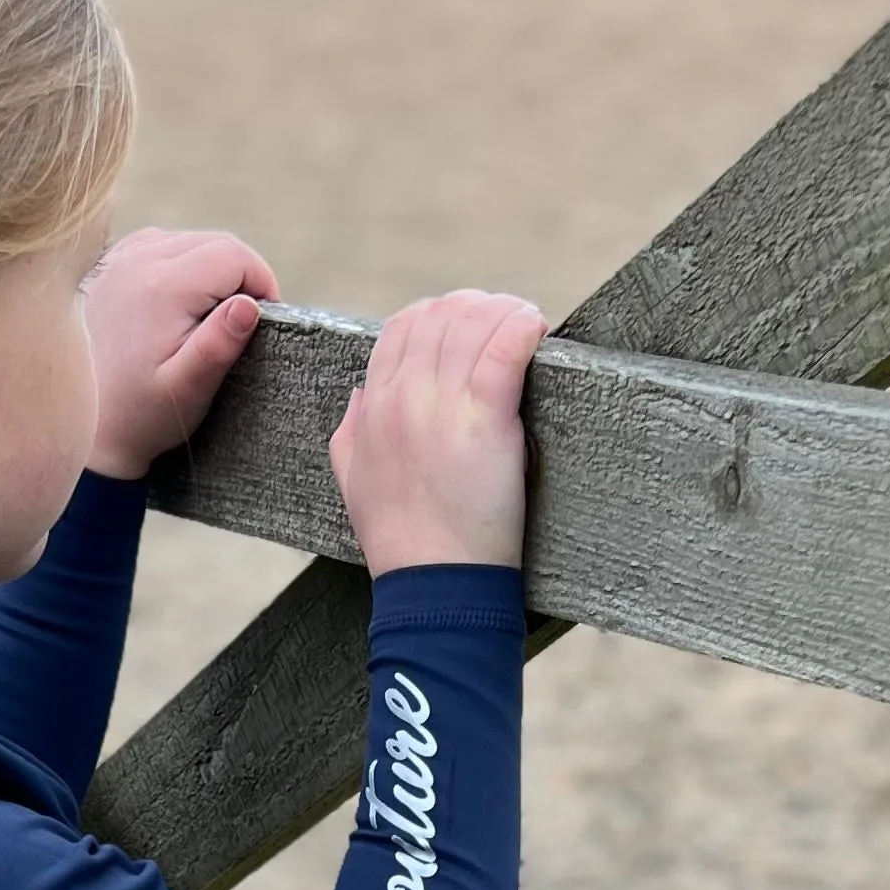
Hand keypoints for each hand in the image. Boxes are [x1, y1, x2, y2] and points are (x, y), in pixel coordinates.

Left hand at [83, 226, 279, 479]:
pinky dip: (179, 264)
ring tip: (210, 315)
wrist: (87, 429)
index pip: (235, 256)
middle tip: (242, 320)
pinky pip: (157, 245)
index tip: (264, 319)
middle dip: (241, 275)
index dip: (262, 282)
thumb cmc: (142, 415)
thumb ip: (219, 345)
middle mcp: (137, 261)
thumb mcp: (187, 389)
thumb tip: (248, 304)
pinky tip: (179, 301)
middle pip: (214, 242)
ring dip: (210, 269)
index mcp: (162, 287)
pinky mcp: (106, 268)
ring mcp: (117, 261)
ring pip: (187, 241)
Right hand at [329, 290, 545, 574]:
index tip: (470, 326)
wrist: (433, 582)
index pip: (403, 327)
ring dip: (507, 312)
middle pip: (442, 315)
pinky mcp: (486, 419)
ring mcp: (443, 405)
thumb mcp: (353, 480)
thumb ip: (351, 430)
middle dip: (478, 308)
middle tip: (507, 320)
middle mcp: (404, 396)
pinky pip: (504, 348)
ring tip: (528, 322)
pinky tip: (538, 330)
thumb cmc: (400, 540)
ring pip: (474, 322)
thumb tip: (360, 393)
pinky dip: (523, 328)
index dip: (441, 315)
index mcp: (374, 405)